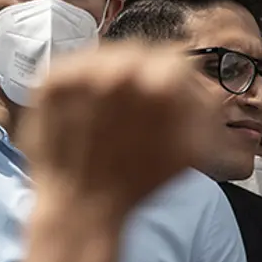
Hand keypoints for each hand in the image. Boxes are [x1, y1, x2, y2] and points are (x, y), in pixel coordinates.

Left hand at [19, 43, 214, 218]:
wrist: (79, 208)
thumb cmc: (134, 184)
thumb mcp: (187, 149)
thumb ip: (202, 114)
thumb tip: (207, 93)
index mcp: (161, 85)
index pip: (175, 61)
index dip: (177, 80)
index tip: (172, 93)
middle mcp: (122, 70)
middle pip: (141, 53)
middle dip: (146, 76)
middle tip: (141, 101)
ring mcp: (83, 73)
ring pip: (109, 55)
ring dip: (116, 73)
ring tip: (112, 106)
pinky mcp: (55, 81)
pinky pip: (76, 63)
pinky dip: (85, 78)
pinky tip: (88, 103)